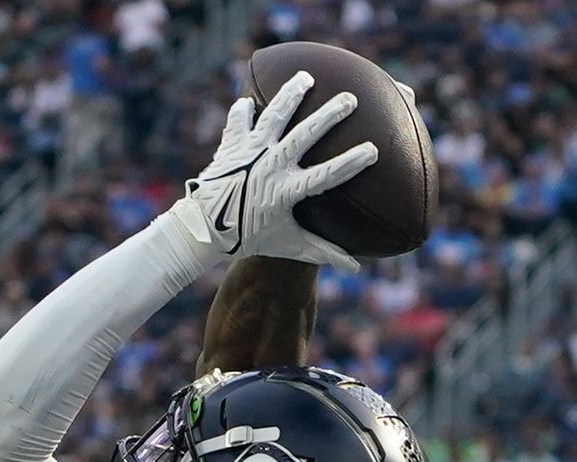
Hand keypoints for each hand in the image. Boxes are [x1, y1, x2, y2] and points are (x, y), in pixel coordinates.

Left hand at [179, 72, 377, 270]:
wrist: (203, 230)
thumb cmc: (251, 238)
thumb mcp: (288, 246)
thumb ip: (323, 252)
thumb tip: (356, 268)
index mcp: (286, 192)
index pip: (325, 176)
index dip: (350, 163)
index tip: (372, 150)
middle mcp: (269, 167)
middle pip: (304, 135)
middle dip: (329, 115)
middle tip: (350, 99)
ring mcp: (249, 152)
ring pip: (273, 116)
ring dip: (291, 94)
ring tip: (306, 77)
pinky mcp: (232, 145)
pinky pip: (239, 119)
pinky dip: (245, 109)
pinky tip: (252, 99)